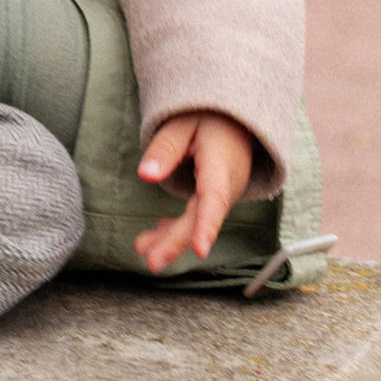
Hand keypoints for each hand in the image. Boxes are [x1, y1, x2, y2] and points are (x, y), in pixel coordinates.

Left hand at [133, 111, 254, 273]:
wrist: (236, 117)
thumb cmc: (209, 118)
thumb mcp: (182, 124)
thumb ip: (165, 148)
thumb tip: (145, 175)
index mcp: (221, 165)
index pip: (214, 198)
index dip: (207, 225)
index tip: (200, 249)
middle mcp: (227, 185)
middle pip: (201, 217)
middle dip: (177, 241)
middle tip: (153, 262)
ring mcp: (223, 194)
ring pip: (197, 220)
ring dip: (171, 238)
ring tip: (143, 250)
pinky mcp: (215, 197)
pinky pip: (197, 216)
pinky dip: (175, 228)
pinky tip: (154, 238)